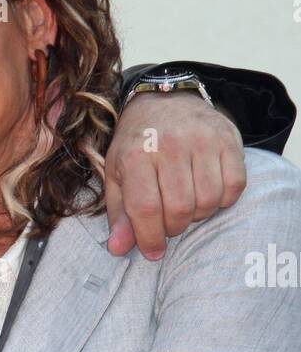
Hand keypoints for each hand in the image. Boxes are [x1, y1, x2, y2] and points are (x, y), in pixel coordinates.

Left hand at [105, 94, 246, 258]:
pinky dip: (223, 199)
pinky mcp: (228, 139)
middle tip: (169, 221)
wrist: (164, 99)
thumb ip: (119, 214)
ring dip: (198, 214)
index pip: (146, 209)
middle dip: (174, 227)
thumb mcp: (117, 175)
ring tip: (186, 204)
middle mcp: (169, 144)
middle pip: (180, 210)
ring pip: (208, 201)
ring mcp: (202, 140)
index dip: (150, 238)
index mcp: (136, 155)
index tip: (153, 251)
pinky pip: (234, 186)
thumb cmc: (137, 145)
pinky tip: (208, 191)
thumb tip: (119, 249)